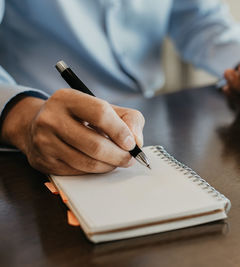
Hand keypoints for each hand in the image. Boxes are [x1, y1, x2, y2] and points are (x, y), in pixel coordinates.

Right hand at [0, 89, 144, 174]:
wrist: (41, 125)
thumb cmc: (81, 117)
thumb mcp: (105, 108)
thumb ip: (128, 119)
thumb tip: (136, 141)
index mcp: (68, 98)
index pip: (100, 114)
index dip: (120, 131)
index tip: (131, 143)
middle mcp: (51, 118)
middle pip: (94, 144)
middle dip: (119, 155)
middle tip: (130, 158)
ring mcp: (44, 141)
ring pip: (87, 162)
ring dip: (109, 165)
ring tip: (117, 161)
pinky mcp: (44, 161)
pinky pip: (78, 172)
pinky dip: (95, 170)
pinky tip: (100, 163)